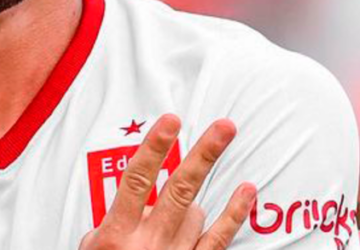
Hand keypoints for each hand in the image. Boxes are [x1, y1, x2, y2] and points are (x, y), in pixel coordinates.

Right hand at [79, 115, 255, 249]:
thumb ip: (112, 223)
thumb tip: (137, 202)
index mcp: (118, 234)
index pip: (138, 180)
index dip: (155, 147)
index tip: (171, 121)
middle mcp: (149, 244)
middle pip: (181, 189)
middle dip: (205, 154)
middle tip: (225, 127)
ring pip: (197, 211)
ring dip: (193, 198)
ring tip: (184, 197)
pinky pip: (220, 239)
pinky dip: (235, 213)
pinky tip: (247, 190)